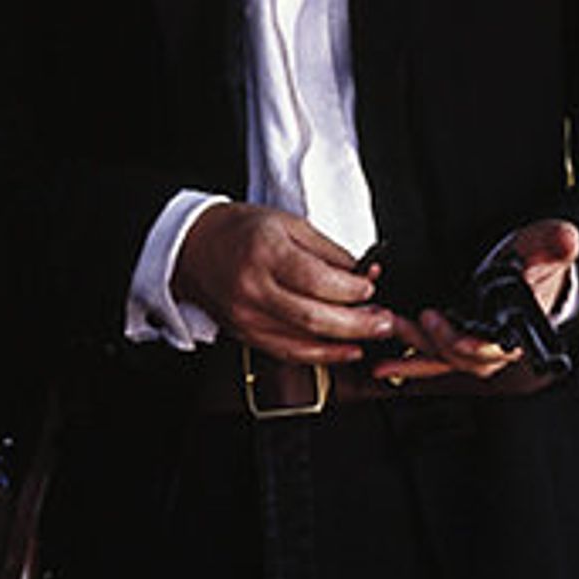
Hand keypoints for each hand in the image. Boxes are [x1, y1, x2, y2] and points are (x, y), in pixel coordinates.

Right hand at [173, 202, 391, 366]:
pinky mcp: (246, 335)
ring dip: (345, 341)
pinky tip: (346, 350)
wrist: (193, 247)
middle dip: (358, 323)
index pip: (317, 280)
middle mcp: (254, 289)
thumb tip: (364, 273)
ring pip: (304, 341)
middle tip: (385, 321)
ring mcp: (247, 317)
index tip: (370, 286)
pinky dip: (321, 355)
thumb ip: (328, 251)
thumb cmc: (240, 231)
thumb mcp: (288, 223)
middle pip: (314, 317)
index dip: (352, 289)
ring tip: (372, 333)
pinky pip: (289, 352)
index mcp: (266, 253)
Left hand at [368, 218, 578, 384]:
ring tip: (394, 327)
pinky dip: (407, 362)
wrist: (529, 264)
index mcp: (521, 328)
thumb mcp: (548, 244)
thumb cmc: (539, 260)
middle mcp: (494, 344)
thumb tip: (566, 241)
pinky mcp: (452, 339)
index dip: (479, 347)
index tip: (463, 339)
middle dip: (440, 343)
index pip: (500, 348)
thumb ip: (555, 244)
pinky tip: (385, 364)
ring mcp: (471, 343)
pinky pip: (429, 357)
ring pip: (443, 358)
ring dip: (416, 348)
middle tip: (422, 319)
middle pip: (465, 358)